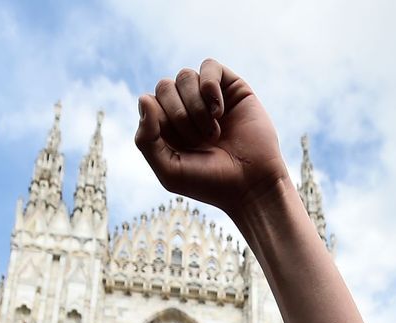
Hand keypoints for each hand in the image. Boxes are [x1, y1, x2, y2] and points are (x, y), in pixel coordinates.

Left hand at [135, 60, 287, 217]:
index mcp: (166, 125)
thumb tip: (143, 98)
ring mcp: (207, 96)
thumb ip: (146, 139)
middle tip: (200, 141)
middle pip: (164, 86)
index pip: (148, 102)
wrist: (251, 184)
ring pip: (185, 75)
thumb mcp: (169, 170)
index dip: (160, 121)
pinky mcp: (231, 87)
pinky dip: (210, 86)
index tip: (181, 146)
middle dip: (179, 115)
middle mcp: (185, 107)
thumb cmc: (210, 182)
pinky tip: (219, 110)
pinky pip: (209, 66)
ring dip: (196, 107)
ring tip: (214, 133)